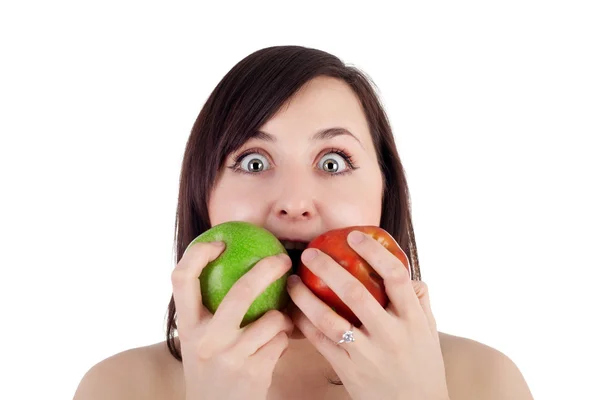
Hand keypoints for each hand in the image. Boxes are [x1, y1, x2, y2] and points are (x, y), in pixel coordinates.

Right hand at [171, 242, 293, 399]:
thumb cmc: (211, 372)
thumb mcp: (199, 342)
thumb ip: (208, 312)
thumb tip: (232, 264)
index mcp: (188, 327)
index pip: (182, 279)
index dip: (199, 253)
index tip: (220, 240)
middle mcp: (205, 340)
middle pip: (240, 292)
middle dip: (267, 269)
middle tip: (282, 259)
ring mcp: (230, 358)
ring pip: (272, 320)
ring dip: (282, 319)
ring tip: (279, 324)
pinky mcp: (255, 373)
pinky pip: (282, 342)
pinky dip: (284, 340)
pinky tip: (277, 347)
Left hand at [286, 231, 449, 399]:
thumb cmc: (422, 367)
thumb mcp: (430, 332)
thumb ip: (420, 303)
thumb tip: (409, 277)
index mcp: (413, 320)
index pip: (395, 277)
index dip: (374, 252)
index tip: (354, 235)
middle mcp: (391, 335)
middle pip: (356, 293)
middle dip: (329, 269)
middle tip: (310, 253)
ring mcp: (368, 354)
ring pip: (330, 320)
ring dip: (306, 297)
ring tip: (292, 281)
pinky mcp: (349, 370)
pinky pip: (321, 343)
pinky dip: (305, 324)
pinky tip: (294, 310)